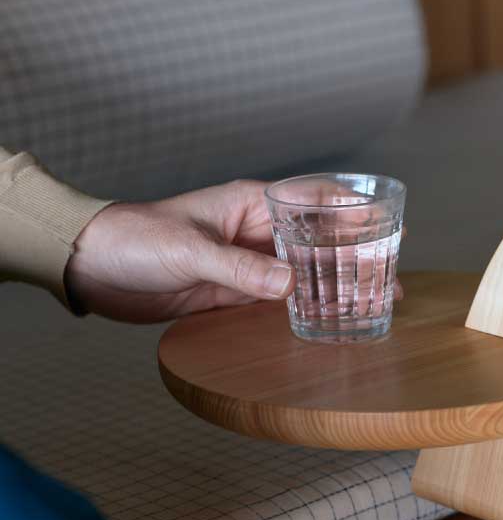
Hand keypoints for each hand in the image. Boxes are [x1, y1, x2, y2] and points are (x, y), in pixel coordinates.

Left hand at [66, 180, 404, 323]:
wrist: (92, 266)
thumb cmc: (135, 239)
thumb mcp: (190, 252)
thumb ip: (241, 269)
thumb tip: (292, 285)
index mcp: (249, 204)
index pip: (315, 199)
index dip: (355, 211)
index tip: (391, 227)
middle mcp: (256, 231)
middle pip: (320, 240)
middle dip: (357, 257)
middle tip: (391, 280)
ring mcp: (249, 263)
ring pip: (306, 272)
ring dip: (337, 286)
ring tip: (372, 304)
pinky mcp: (236, 292)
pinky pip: (283, 299)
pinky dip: (308, 308)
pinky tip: (330, 320)